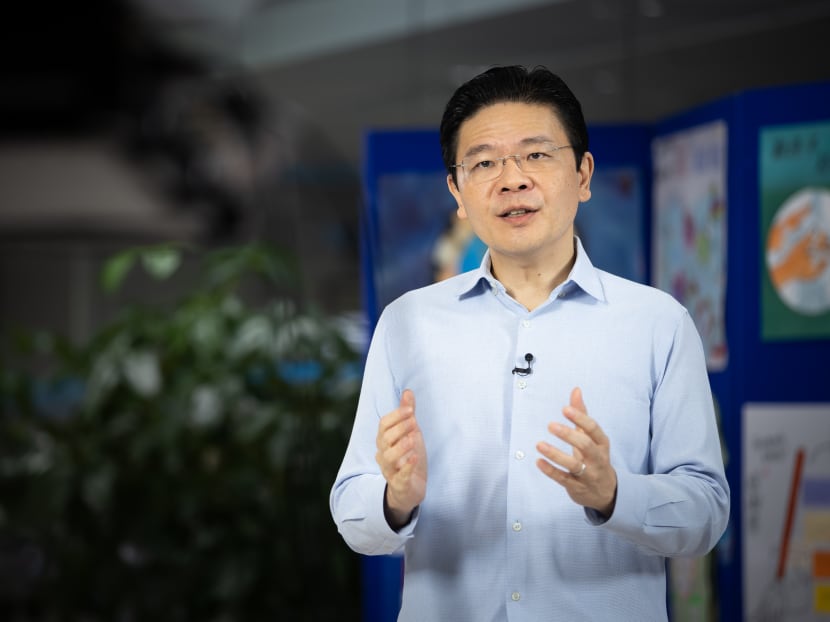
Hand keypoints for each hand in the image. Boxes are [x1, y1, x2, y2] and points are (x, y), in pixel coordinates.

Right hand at [375, 389, 426, 528]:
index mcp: (384, 440)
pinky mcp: (399, 485)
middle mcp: (383, 454)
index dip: (396, 416)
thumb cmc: (408, 457)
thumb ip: (408, 414)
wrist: (411, 488)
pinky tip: (414, 459)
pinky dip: (406, 467)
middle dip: (400, 429)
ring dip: (401, 447)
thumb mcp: (411, 433)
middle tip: (414, 422)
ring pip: (388, 458)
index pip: (384, 425)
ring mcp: (390, 470)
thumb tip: (408, 391)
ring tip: (413, 439)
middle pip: (385, 439)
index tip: (411, 409)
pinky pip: (400, 476)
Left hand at [536, 387, 617, 516]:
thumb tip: (576, 390)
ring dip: (556, 455)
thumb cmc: (596, 457)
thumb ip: (582, 414)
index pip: (593, 429)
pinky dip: (551, 471)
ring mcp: (588, 474)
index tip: (565, 409)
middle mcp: (597, 459)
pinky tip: (538, 461)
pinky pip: (563, 479)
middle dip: (569, 435)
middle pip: (585, 445)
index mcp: (602, 443)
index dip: (580, 418)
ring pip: (574, 464)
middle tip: (551, 425)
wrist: (607, 492)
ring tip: (539, 444)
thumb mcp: (592, 437)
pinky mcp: (577, 487)